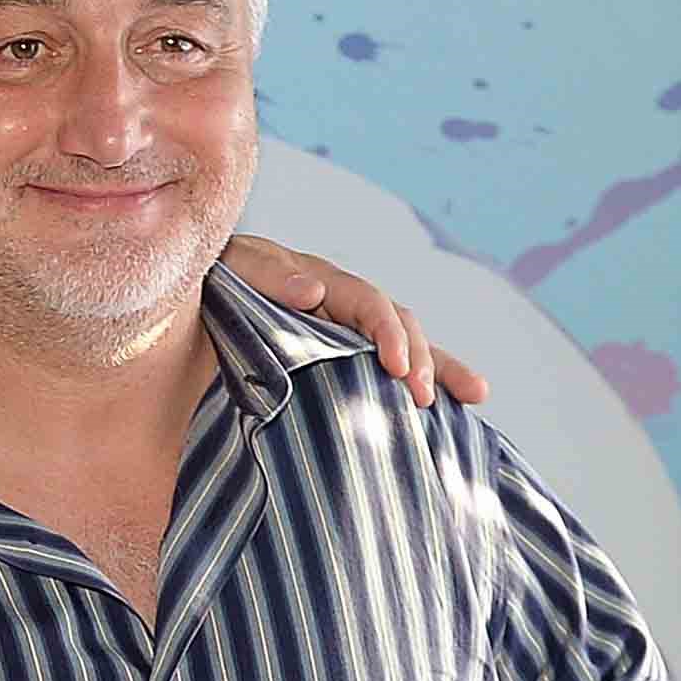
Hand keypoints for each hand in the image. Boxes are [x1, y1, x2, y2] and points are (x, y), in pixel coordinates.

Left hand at [219, 233, 491, 407]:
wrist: (203, 285)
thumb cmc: (221, 276)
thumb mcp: (239, 268)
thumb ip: (269, 277)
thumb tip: (312, 290)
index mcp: (325, 283)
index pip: (370, 304)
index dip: (387, 333)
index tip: (398, 367)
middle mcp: (346, 304)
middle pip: (400, 326)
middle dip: (421, 360)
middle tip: (425, 398)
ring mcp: (348, 329)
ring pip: (405, 346)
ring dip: (439, 369)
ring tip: (476, 395)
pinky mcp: (340, 355)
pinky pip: (382, 369)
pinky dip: (417, 382)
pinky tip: (447, 412)